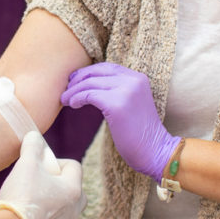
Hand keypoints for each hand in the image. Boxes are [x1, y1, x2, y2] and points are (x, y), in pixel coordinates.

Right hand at [0, 131, 84, 218]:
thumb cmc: (22, 195)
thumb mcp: (26, 163)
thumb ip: (32, 146)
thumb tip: (34, 136)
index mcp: (73, 190)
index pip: (73, 166)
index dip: (56, 160)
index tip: (40, 164)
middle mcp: (74, 209)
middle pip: (72, 187)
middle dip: (56, 181)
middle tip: (38, 180)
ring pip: (63, 205)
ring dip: (50, 198)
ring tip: (30, 196)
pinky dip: (43, 214)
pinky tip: (26, 212)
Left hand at [60, 62, 178, 181]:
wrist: (155, 151)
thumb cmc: (139, 133)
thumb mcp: (130, 104)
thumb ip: (117, 91)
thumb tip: (90, 87)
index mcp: (138, 78)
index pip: (107, 67)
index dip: (88, 72)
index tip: (75, 81)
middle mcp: (133, 80)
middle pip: (96, 72)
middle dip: (78, 79)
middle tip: (66, 90)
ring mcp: (126, 91)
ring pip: (90, 83)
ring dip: (73, 91)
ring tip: (64, 100)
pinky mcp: (117, 104)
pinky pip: (89, 95)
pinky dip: (77, 98)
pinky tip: (73, 104)